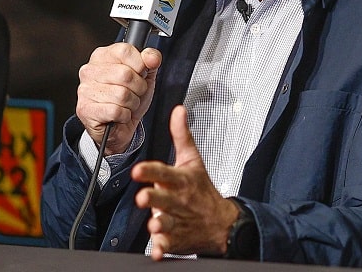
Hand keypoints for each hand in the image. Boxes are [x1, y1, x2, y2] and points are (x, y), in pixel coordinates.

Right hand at [75, 43, 160, 154]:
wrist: (119, 127)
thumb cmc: (129, 97)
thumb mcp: (144, 75)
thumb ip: (151, 60)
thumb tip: (151, 57)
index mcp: (102, 56)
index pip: (125, 51)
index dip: (140, 65)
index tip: (141, 73)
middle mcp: (89, 70)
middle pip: (126, 74)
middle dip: (138, 88)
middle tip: (134, 93)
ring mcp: (85, 90)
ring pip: (122, 94)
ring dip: (131, 103)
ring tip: (126, 105)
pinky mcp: (85, 109)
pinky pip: (115, 111)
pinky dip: (124, 115)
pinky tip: (119, 115)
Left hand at [132, 106, 238, 258]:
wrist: (222, 223)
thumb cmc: (203, 190)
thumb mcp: (193, 161)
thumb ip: (182, 136)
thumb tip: (178, 110)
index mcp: (182, 181)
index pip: (165, 173)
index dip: (151, 171)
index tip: (138, 170)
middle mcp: (179, 201)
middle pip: (165, 199)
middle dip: (155, 199)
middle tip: (143, 197)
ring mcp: (178, 221)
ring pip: (167, 223)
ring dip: (160, 224)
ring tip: (154, 224)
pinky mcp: (176, 239)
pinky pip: (169, 245)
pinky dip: (163, 249)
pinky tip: (158, 251)